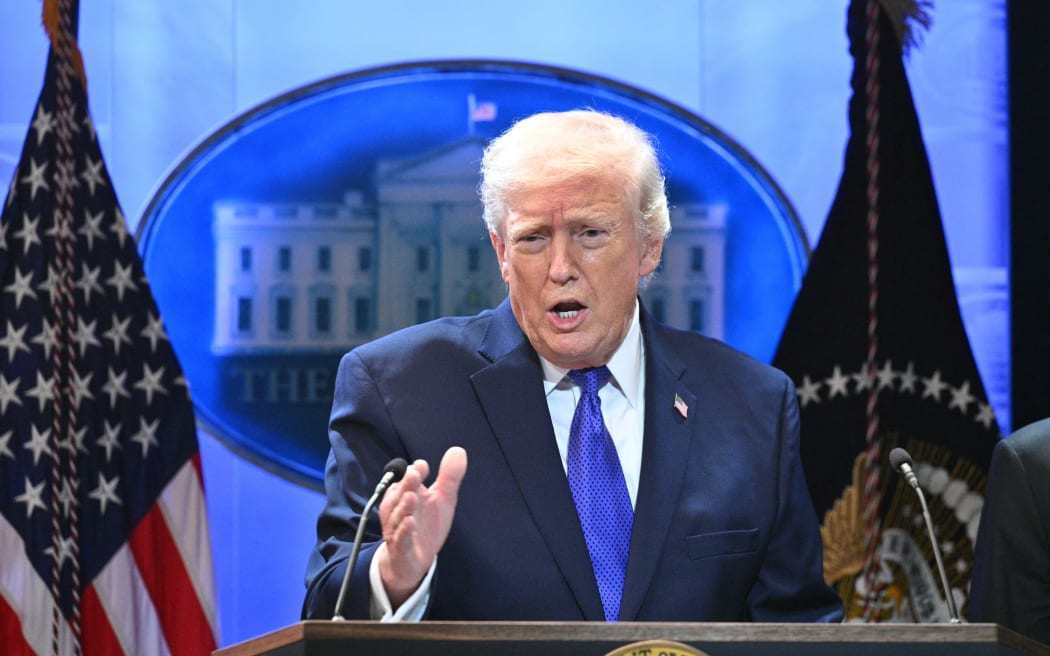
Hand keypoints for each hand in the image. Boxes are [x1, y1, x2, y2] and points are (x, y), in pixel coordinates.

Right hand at [376, 446, 467, 607]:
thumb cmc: (426, 525)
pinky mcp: (400, 548)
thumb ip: (449, 476)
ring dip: (403, 506)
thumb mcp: (442, 499)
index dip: (416, 472)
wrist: (412, 560)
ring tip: (412, 497)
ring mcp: (397, 528)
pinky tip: (410, 522)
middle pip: (400, 494)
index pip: (408, 478)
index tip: (424, 467)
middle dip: (407, 484)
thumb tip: (458, 450)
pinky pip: (400, 538)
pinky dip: (404, 531)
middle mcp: (398, 509)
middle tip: (415, 474)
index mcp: (407, 493)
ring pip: (397, 515)